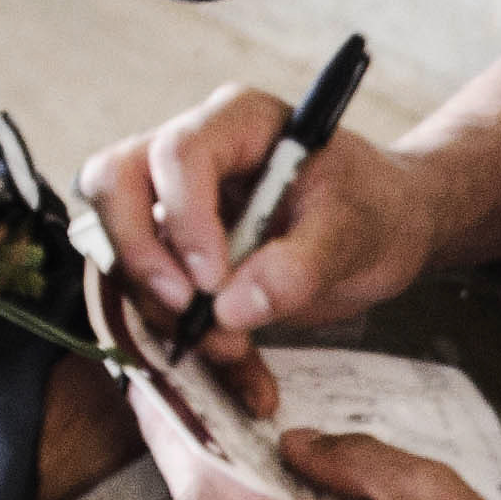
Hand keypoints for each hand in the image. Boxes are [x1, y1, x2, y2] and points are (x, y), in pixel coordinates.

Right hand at [82, 84, 440, 362]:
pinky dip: (191, 344)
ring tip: (233, 349)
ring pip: (120, 245)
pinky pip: (155, 298)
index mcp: (238, 122)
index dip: (184, 219)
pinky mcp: (175, 253)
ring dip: (162, 309)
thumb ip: (300, 264)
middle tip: (187, 309)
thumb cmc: (374, 206)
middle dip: (140, 254)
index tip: (214, 281)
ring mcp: (174, 203)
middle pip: (114, 183)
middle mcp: (191, 154)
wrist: (386, 230)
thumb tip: (233, 308)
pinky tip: (244, 377)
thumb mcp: (355, 230)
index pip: (178, 154)